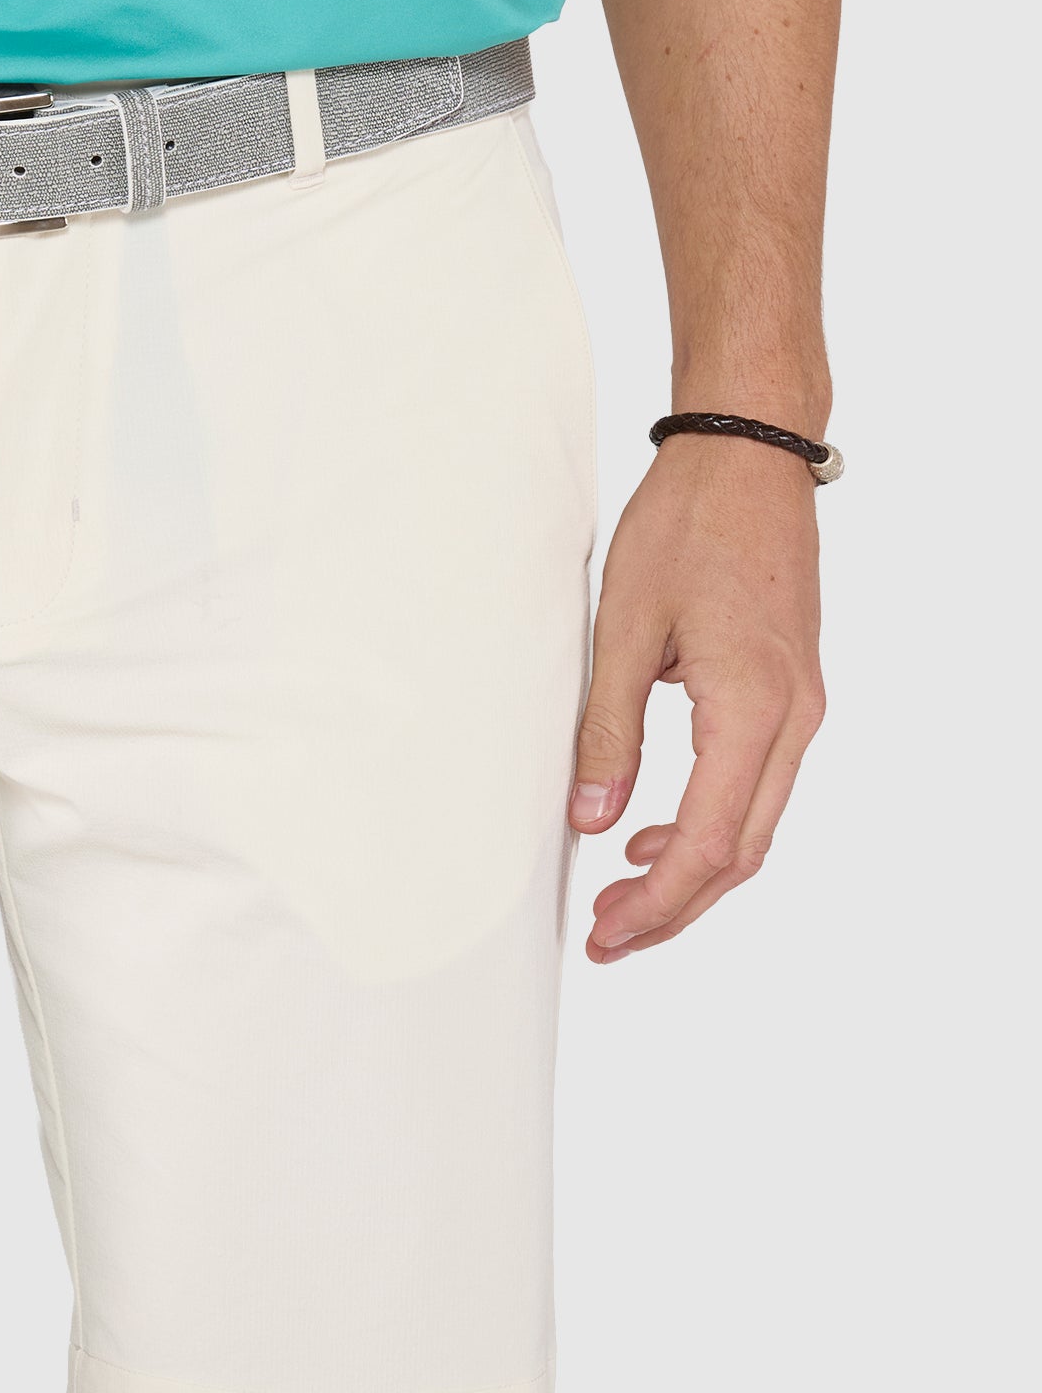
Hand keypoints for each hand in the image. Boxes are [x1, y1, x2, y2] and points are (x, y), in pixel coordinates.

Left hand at [568, 433, 825, 962]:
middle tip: (607, 938)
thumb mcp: (623, 628)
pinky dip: (710, 825)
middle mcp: (793, 718)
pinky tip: (654, 834)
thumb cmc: (687, 523)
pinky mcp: (791, 692)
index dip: (658, 905)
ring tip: (621, 898)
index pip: (709, 845)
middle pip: (741, 854)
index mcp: (752, 708)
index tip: (607, 934)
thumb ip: (608, 731)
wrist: (748, 454)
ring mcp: (801, 706)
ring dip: (691, 873)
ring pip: (754, 825)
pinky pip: (758, 785)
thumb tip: (591, 819)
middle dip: (674, 909)